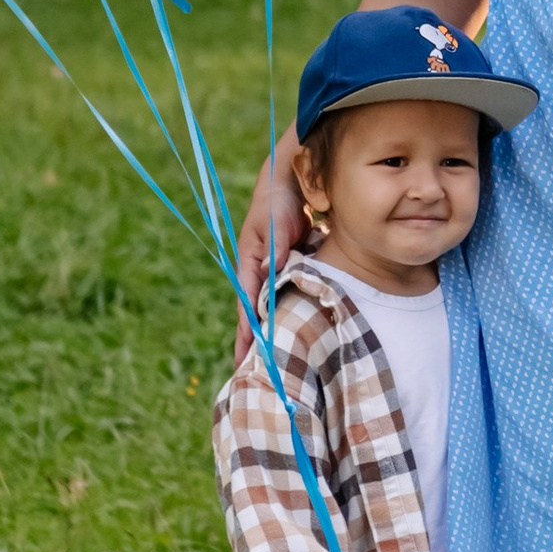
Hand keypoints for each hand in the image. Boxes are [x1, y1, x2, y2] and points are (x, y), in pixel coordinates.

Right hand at [234, 147, 310, 359]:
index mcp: (250, 264)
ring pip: (277, 306)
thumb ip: (272, 248)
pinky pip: (294, 292)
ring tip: (279, 361)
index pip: (247, 304)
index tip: (246, 358)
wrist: (293, 179)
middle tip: (257, 372)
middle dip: (257, 341)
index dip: (247, 332)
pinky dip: (296, 310)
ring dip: (276, 329)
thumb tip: (267, 276)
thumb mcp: (272, 224)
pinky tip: (306, 330)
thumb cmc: (279, 201)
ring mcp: (278, 270)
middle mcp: (262, 271)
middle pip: (259, 312)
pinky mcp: (294, 265)